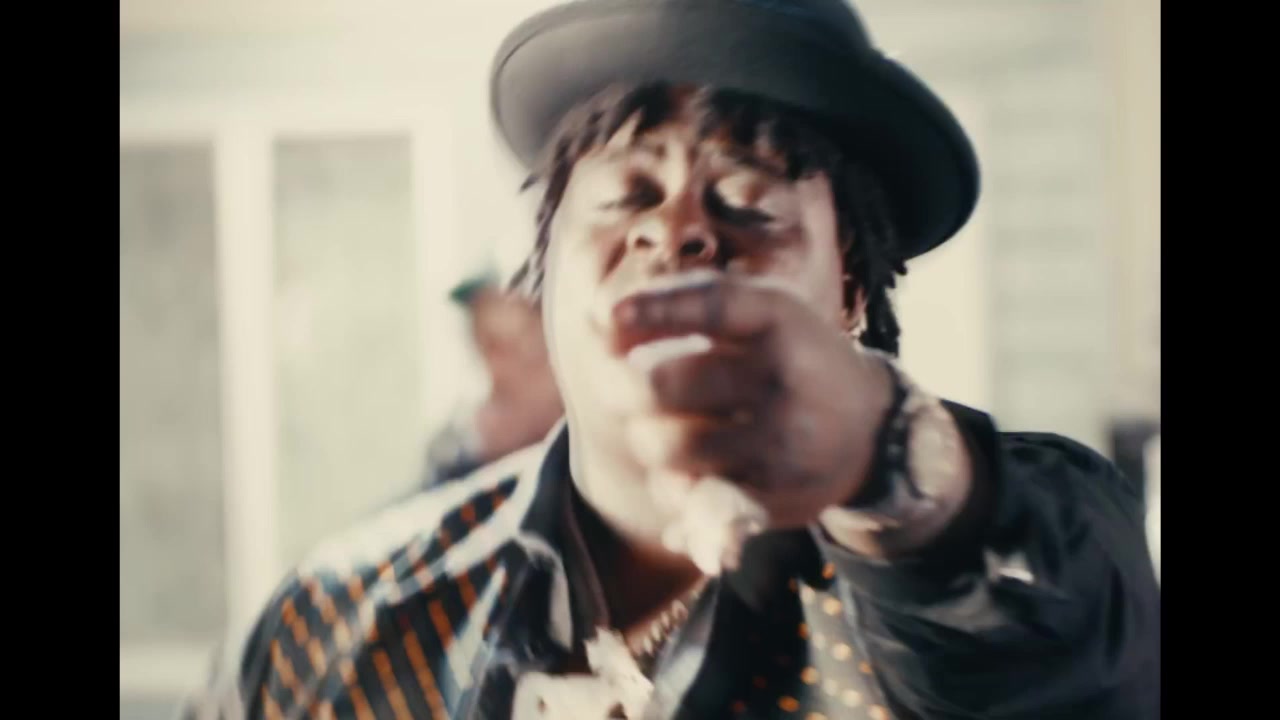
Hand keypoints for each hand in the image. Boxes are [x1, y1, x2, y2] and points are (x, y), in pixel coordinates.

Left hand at [609, 273, 893, 529]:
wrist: (869, 429)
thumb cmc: (791, 358)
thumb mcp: (761, 313)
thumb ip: (687, 300)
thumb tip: (601, 317)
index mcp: (781, 320)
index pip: (712, 305)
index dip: (654, 308)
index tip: (607, 316)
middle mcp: (784, 379)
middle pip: (662, 384)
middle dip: (621, 386)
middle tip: (618, 384)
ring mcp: (781, 441)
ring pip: (665, 446)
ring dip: (645, 437)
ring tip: (658, 427)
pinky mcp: (774, 494)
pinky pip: (688, 497)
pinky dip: (670, 485)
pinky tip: (681, 470)